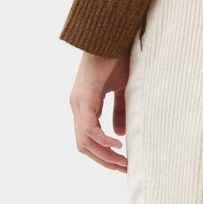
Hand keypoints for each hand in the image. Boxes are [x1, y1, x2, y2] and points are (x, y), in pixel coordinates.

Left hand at [70, 50, 129, 169]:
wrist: (111, 34)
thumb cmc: (117, 57)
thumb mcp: (122, 89)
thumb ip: (119, 111)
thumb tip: (120, 135)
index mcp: (85, 105)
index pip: (88, 139)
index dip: (104, 155)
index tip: (123, 164)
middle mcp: (77, 106)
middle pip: (84, 145)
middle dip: (105, 161)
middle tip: (125, 169)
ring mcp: (78, 103)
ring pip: (84, 140)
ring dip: (104, 156)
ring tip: (123, 162)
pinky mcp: (84, 98)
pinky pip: (89, 128)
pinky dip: (102, 140)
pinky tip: (117, 146)